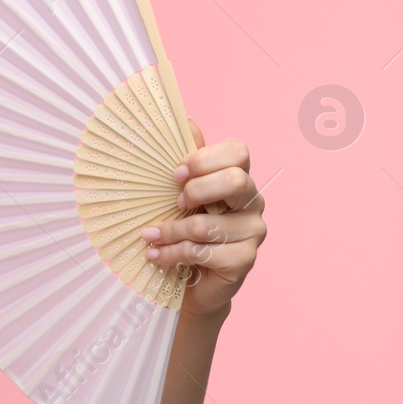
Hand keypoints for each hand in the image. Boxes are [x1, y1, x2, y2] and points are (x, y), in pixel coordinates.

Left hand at [140, 118, 266, 318]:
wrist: (193, 285)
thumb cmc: (186, 234)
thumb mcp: (182, 196)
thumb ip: (188, 163)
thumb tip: (186, 119)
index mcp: (239, 179)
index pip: (237, 151)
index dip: (203, 159)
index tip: (175, 175)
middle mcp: (252, 202)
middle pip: (234, 180)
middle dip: (196, 190)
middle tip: (174, 203)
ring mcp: (253, 232)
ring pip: (205, 224)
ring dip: (169, 231)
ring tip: (149, 238)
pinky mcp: (244, 260)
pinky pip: (200, 251)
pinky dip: (171, 253)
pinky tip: (156, 256)